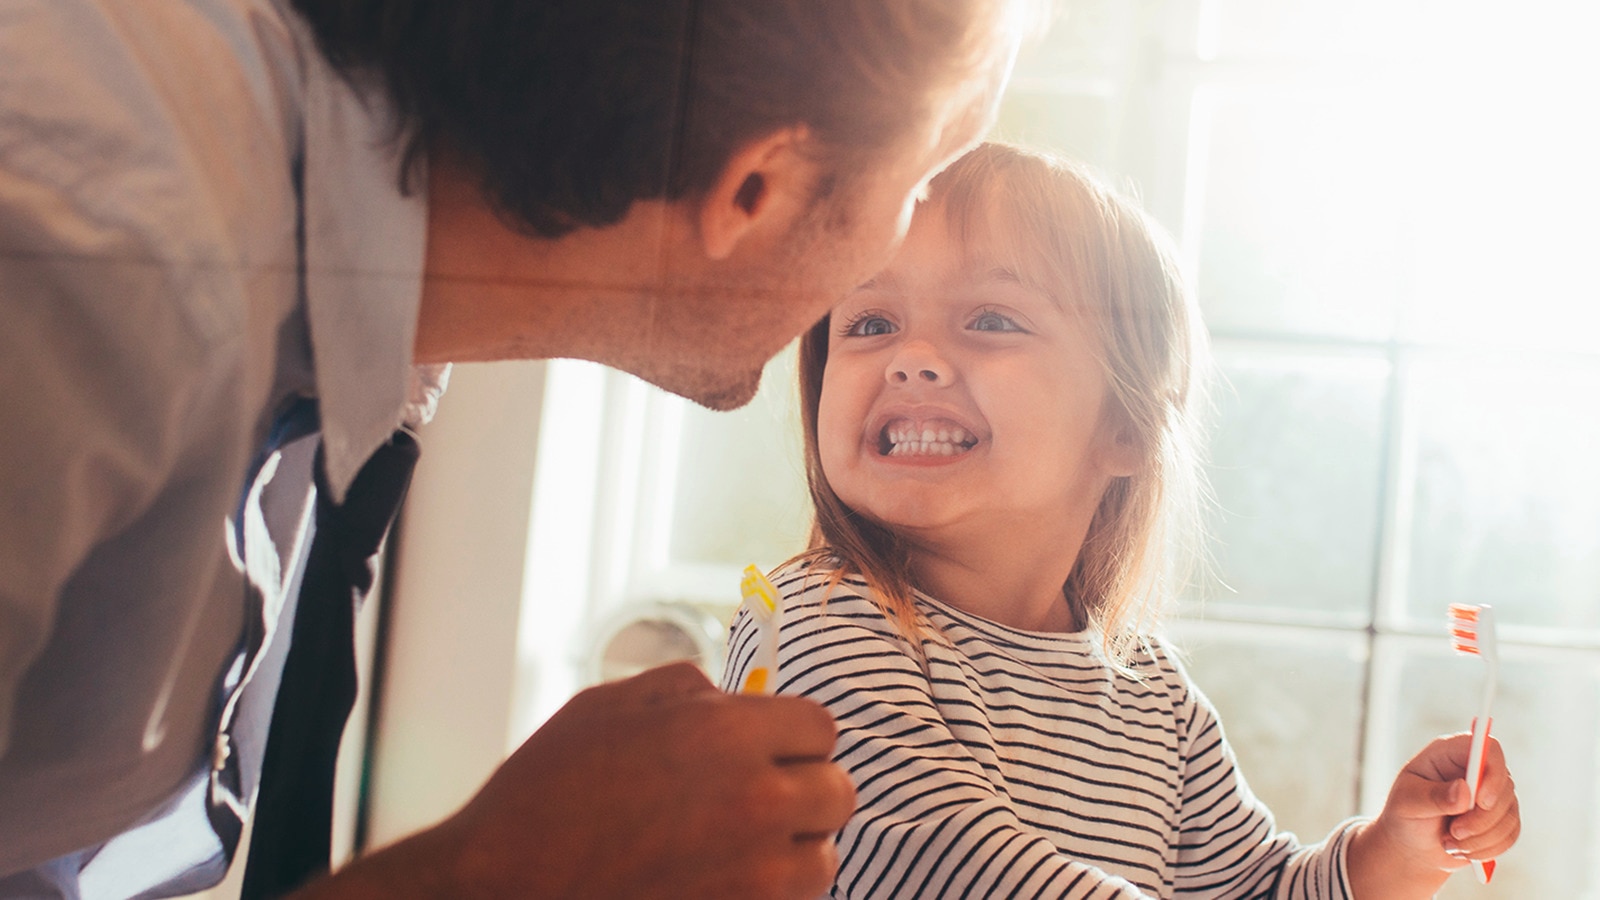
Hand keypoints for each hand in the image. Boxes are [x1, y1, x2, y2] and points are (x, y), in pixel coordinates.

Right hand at [301, 661, 853, 898]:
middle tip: (762, 796)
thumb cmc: (545, 793)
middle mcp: (754, 800)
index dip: (794, 735)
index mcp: (726, 733)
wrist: (504, 887)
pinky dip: (771, 893)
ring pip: (824, 858)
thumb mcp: (610, 707)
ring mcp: (753, 873)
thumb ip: (687, 690)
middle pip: (837, 792)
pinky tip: (723, 879)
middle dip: (806, 790)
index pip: (820, 727)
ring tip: (740, 845)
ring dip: (795, 849)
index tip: (771, 747)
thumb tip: (735, 695)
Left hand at [1348, 732, 1520, 897]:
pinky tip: (1463, 849)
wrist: (1413, 845)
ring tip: (1450, 842)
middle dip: (1481, 818)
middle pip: (1504, 786)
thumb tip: (1463, 790)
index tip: (1481, 801)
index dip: (1492, 773)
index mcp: (1450, 753)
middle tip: (1454, 832)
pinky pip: (1511, 834)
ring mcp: (1493, 793)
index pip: (1487, 748)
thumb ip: (1433, 796)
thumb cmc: (1405, 816)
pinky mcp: (1502, 817)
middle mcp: (1477, 768)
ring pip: (1508, 815)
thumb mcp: (1407, 803)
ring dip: (1480, 837)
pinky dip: (1487, 848)